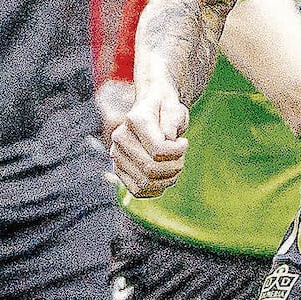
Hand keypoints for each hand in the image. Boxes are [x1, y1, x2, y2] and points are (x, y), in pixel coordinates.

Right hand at [104, 75, 191, 195]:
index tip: (184, 142)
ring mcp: (117, 156)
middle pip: (151, 169)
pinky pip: (139, 191)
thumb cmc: (166, 110)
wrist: (151, 111)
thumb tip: (168, 138)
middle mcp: (120, 138)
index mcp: (134, 120)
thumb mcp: (175, 107)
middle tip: (181, 156)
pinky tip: (164, 175)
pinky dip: (157, 188)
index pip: (158, 149)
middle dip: (175, 166)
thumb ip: (173, 119)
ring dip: (167, 179)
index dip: (178, 150)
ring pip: (145, 183)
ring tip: (174, 164)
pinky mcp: (119, 171)